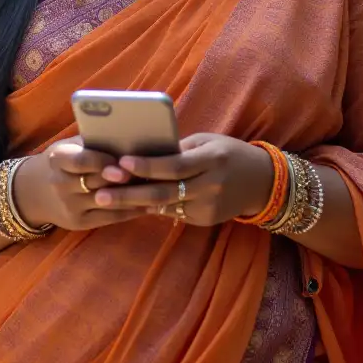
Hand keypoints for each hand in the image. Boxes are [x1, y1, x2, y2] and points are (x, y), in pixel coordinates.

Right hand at [13, 138, 145, 231]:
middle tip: (152, 175)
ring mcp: (69, 206)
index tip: (124, 162)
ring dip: (134, 196)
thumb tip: (130, 134)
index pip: (81, 161)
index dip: (104, 161)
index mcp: (57, 159)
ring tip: (158, 188)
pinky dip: (132, 211)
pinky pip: (110, 217)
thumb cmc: (64, 161)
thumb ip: (94, 142)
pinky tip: (149, 203)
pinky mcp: (79, 223)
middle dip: (124, 179)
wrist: (36, 191)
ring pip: (108, 202)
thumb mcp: (70, 146)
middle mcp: (59, 184)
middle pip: (98, 182)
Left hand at [91, 134, 273, 225]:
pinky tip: (131, 204)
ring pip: (165, 207)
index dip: (147, 165)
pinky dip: (152, 208)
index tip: (121, 162)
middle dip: (129, 194)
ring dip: (135, 203)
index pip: (174, 165)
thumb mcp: (207, 141)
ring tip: (106, 200)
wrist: (262, 182)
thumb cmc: (229, 153)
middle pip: (164, 192)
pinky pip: (173, 214)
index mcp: (211, 159)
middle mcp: (210, 185)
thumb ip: (179, 149)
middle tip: (100, 194)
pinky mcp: (205, 220)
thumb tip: (144, 150)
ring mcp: (208, 206)